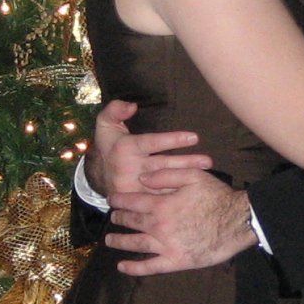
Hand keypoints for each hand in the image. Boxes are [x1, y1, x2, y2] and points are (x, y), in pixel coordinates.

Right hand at [87, 100, 211, 198]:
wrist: (96, 175)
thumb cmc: (108, 144)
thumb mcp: (105, 123)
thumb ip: (115, 109)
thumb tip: (132, 105)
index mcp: (125, 148)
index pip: (152, 143)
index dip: (173, 140)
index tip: (195, 137)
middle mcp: (130, 168)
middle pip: (163, 165)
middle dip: (186, 162)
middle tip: (207, 161)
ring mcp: (134, 185)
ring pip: (163, 181)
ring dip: (185, 178)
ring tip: (205, 173)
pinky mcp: (137, 198)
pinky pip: (158, 196)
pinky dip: (175, 192)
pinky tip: (193, 188)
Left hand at [107, 172, 256, 274]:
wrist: (238, 222)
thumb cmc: (217, 197)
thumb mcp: (194, 176)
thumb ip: (165, 176)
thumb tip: (141, 179)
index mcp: (162, 204)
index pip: (132, 202)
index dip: (119, 200)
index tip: (112, 199)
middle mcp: (159, 226)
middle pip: (131, 222)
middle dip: (119, 218)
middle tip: (113, 217)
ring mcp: (165, 246)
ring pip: (135, 244)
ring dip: (120, 242)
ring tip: (110, 240)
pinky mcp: (175, 261)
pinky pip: (150, 267)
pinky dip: (134, 268)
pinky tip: (123, 267)